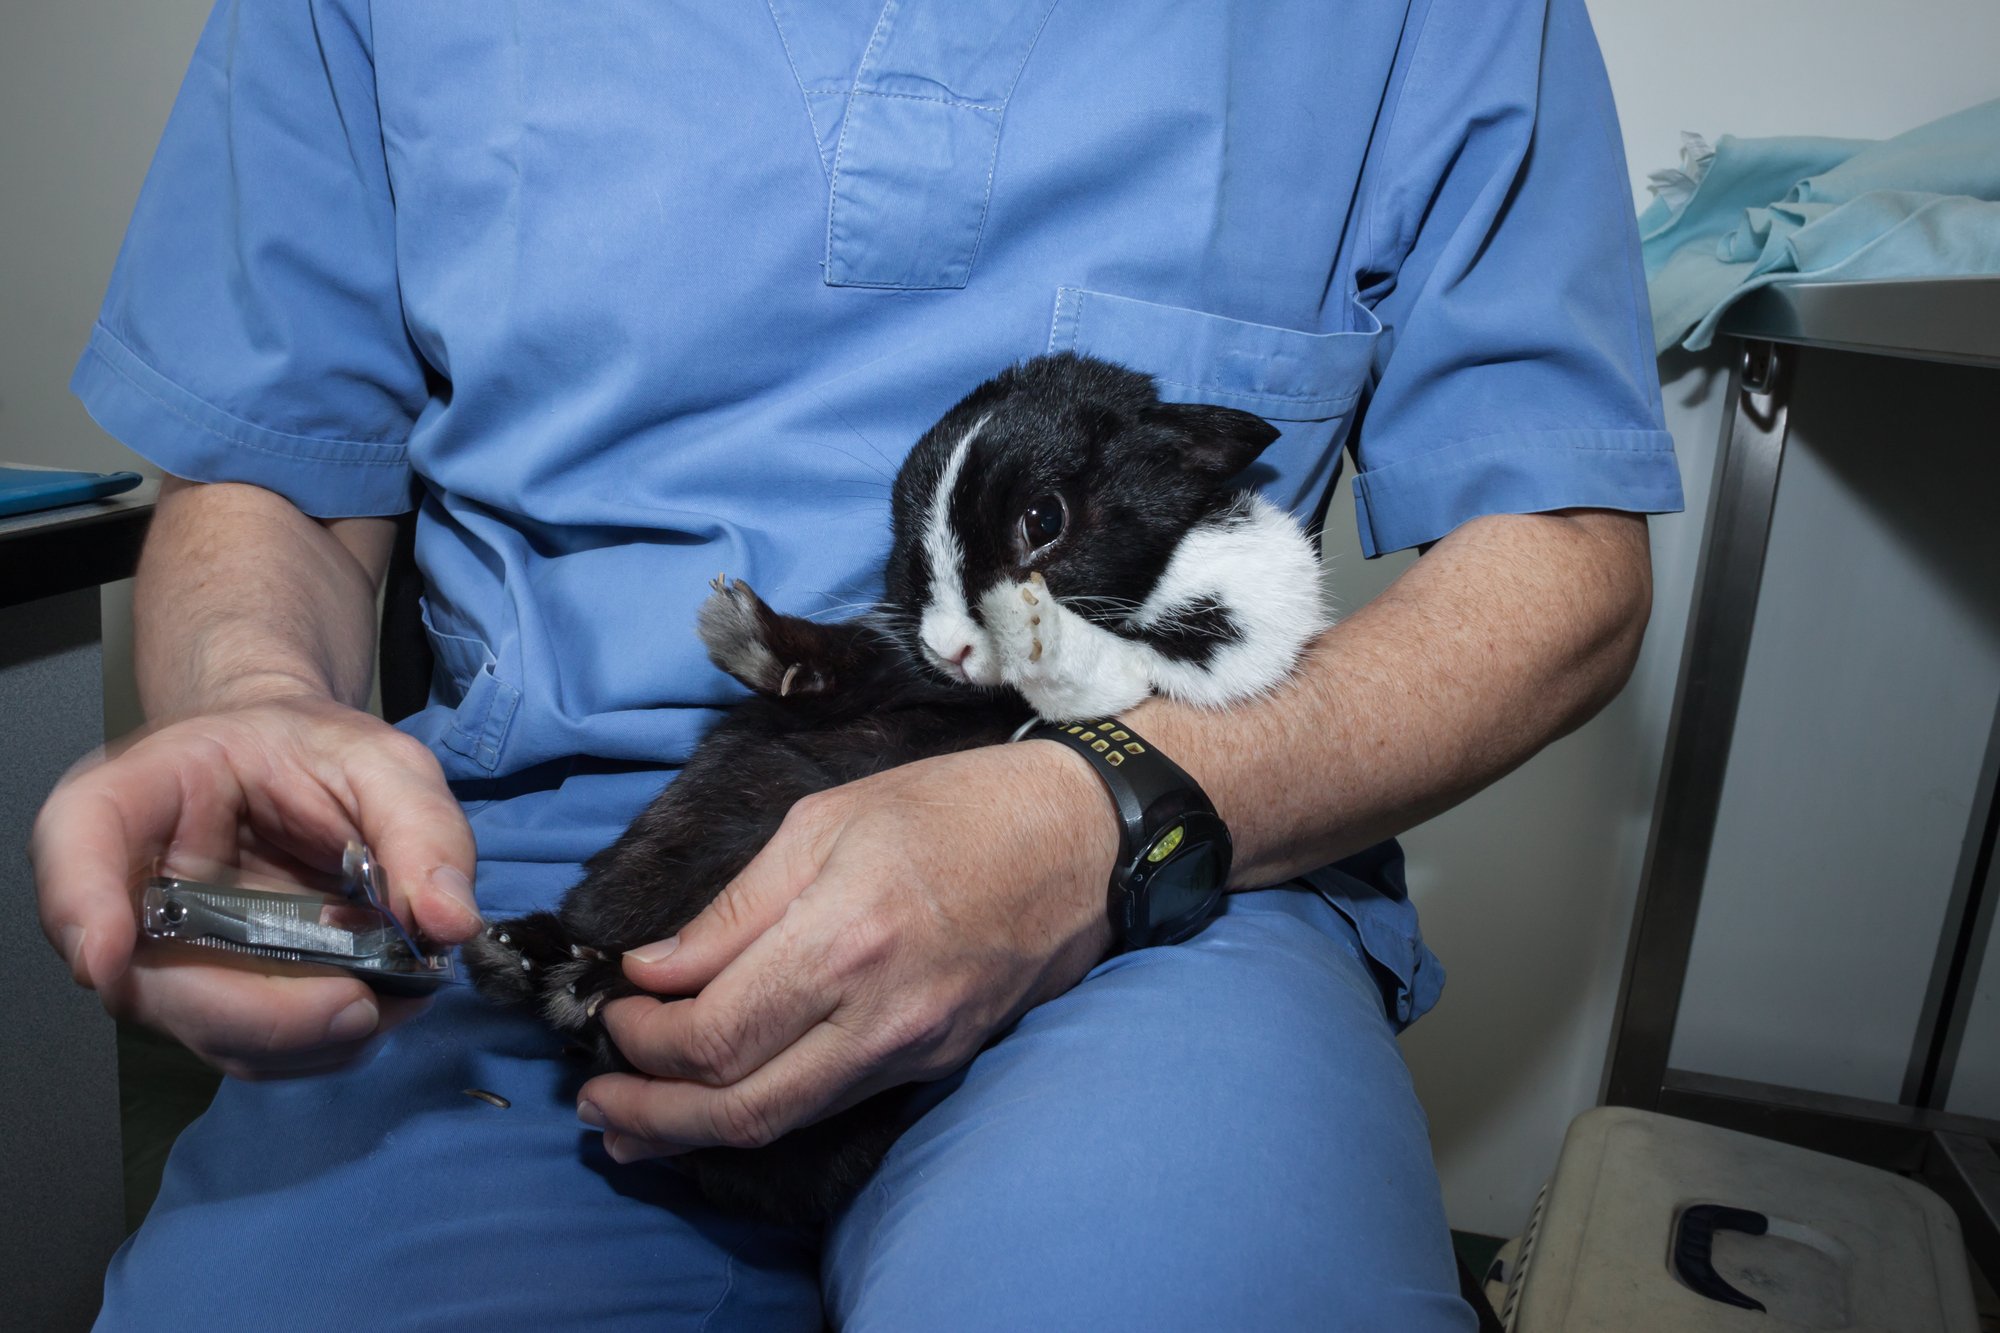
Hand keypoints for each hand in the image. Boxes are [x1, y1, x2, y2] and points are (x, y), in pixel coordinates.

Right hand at [31, 692, 480, 1078]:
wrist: (301, 770)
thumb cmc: (317, 752)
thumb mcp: (382, 762)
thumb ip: (421, 828)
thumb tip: (451, 922)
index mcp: (134, 797)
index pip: (75, 845)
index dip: (79, 906)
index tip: (106, 958)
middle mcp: (128, 892)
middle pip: (150, 980)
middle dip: (259, 1015)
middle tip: (359, 1007)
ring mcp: (169, 958)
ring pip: (211, 1032)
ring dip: (308, 1037)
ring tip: (392, 997)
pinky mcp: (218, 999)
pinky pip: (256, 1048)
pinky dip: (323, 1044)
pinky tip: (376, 1003)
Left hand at [577, 741, 1118, 1160]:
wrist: (1081, 839)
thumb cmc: (953, 808)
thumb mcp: (826, 822)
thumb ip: (735, 908)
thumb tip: (656, 970)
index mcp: (841, 936)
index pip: (714, 1032)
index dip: (643, 1040)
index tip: (612, 1014)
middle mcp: (877, 1012)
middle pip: (739, 1105)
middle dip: (652, 1112)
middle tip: (596, 1104)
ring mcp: (913, 1049)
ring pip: (784, 1122)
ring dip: (695, 1132)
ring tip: (636, 1126)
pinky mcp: (937, 1062)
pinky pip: (832, 1103)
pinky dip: (764, 1113)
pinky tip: (725, 1102)